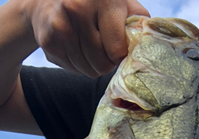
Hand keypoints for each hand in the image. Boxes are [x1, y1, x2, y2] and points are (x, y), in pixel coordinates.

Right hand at [24, 0, 149, 76]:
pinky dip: (77, 64)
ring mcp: (61, 25)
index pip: (117, 50)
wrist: (47, 0)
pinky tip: (74, 47)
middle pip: (102, 64)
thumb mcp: (118, 3)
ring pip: (88, 70)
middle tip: (104, 50)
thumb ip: (136, 19)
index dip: (120, 56)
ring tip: (89, 47)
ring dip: (92, 65)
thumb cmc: (93, 5)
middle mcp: (78, 8)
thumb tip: (151, 41)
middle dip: (107, 63)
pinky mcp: (48, 40)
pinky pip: (73, 69)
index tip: (118, 50)